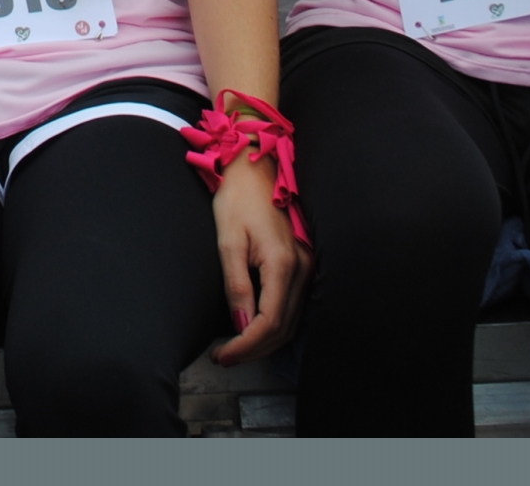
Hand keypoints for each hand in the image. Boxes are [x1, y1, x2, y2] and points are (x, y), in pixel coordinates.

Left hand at [205, 163, 305, 364]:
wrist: (255, 171)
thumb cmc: (238, 200)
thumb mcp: (228, 242)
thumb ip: (237, 286)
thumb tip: (240, 327)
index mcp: (283, 263)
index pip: (269, 322)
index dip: (246, 346)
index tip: (222, 355)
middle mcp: (302, 269)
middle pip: (283, 328)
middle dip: (253, 349)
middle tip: (223, 357)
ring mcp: (307, 267)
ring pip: (290, 322)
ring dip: (263, 341)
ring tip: (234, 349)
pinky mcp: (304, 265)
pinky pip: (292, 307)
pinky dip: (273, 326)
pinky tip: (252, 329)